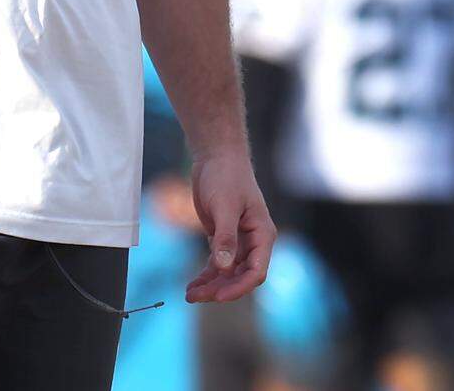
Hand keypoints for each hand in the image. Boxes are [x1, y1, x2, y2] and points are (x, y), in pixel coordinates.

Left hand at [185, 148, 275, 303]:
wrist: (216, 156)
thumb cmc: (226, 176)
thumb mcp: (225, 206)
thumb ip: (226, 237)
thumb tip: (224, 268)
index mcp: (262, 234)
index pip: (256, 271)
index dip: (239, 287)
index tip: (218, 296)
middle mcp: (253, 242)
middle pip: (240, 276)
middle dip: (220, 289)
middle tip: (196, 296)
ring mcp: (238, 241)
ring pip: (227, 273)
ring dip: (211, 286)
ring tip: (190, 295)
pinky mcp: (223, 238)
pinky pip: (218, 264)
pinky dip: (206, 275)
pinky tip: (193, 285)